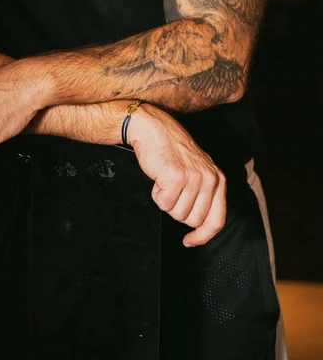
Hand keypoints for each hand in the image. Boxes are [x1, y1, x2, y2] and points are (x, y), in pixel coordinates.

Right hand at [127, 103, 225, 246]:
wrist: (153, 128)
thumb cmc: (171, 150)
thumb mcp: (197, 170)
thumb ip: (204, 193)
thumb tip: (199, 225)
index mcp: (218, 179)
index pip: (216, 220)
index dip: (202, 236)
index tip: (189, 241)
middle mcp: (209, 179)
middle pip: (192, 219)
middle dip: (177, 210)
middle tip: (171, 189)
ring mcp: (193, 178)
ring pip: (177, 213)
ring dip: (166, 200)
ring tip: (165, 179)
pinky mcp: (175, 177)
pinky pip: (163, 203)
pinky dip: (157, 194)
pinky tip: (158, 176)